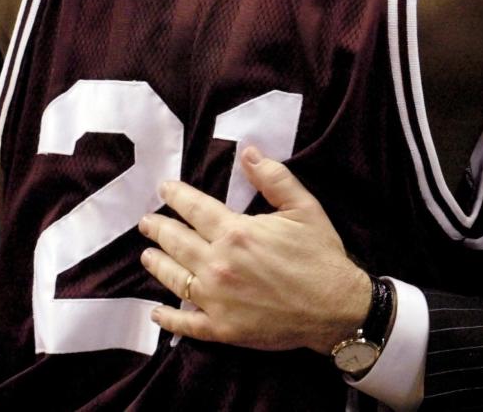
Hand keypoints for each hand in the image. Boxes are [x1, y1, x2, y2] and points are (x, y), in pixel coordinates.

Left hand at [139, 146, 371, 353]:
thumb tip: (248, 153)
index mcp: (236, 232)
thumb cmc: (320, 255)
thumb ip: (273, 178)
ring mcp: (217, 300)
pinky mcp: (223, 329)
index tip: (164, 189)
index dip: (176, 196)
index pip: (194, 208)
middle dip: (158, 228)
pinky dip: (168, 317)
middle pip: (177, 242)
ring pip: (175, 279)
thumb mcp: (303, 207)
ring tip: (146, 255)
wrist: (336, 307)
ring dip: (157, 264)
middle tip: (146, 222)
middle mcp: (219, 264)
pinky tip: (157, 311)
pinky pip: (187, 323)